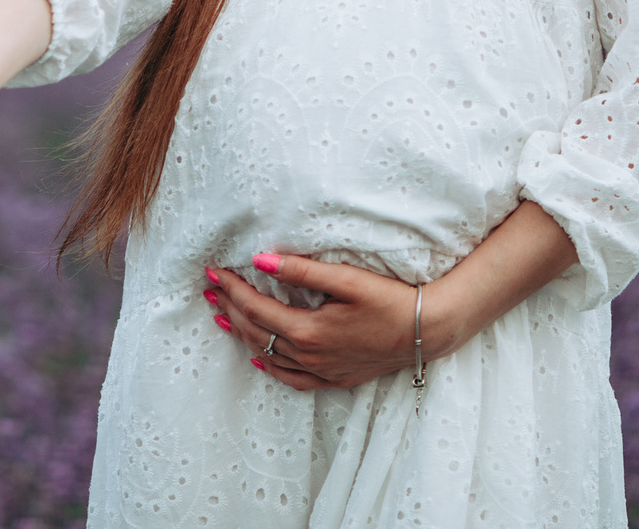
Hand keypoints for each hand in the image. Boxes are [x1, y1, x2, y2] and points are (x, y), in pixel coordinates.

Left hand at [208, 252, 464, 391]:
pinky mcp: (335, 378)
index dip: (232, 288)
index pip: (256, 307)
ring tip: (222, 317)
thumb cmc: (390, 299)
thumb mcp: (346, 279)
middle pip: (257, 331)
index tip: (214, 271)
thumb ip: (302, 269)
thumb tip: (260, 258)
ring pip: (270, 355)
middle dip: (230, 308)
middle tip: (210, 290)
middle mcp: (310, 355)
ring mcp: (322, 371)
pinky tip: (260, 359)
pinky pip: (292, 379)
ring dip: (243, 334)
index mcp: (308, 330)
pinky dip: (271, 367)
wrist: (428, 331)